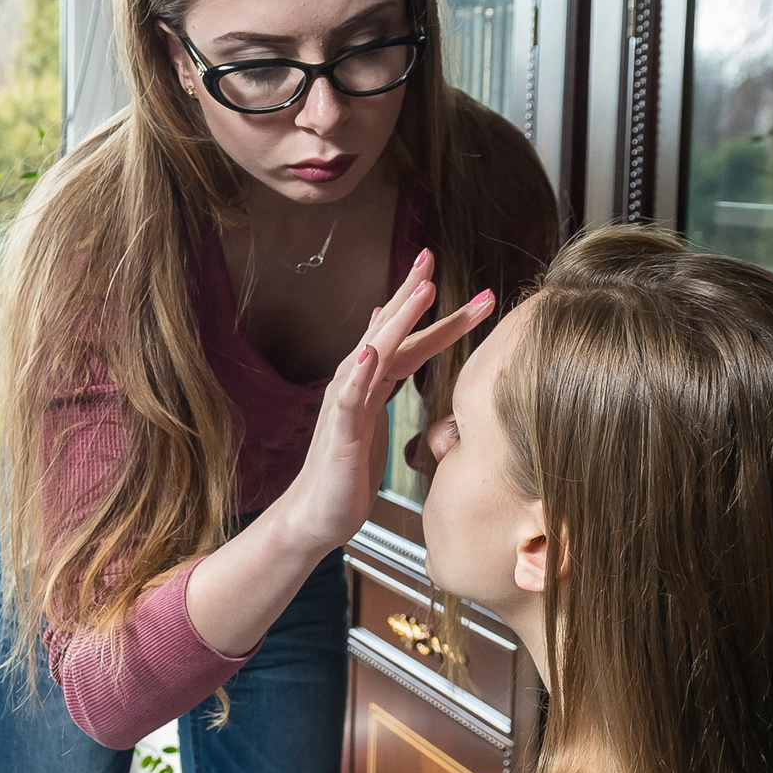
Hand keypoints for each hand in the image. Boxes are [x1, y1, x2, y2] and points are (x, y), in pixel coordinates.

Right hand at [278, 248, 492, 554]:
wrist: (316, 515)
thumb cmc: (348, 471)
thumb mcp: (373, 415)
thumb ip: (383, 379)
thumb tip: (389, 341)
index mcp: (373, 380)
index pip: (407, 335)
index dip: (429, 305)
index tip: (457, 275)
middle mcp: (356, 382)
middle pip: (390, 330)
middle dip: (414, 294)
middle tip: (434, 257)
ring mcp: (345, 405)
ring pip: (374, 353)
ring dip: (397, 321)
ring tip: (421, 293)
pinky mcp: (340, 434)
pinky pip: (349, 398)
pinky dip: (360, 373)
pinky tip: (370, 352)